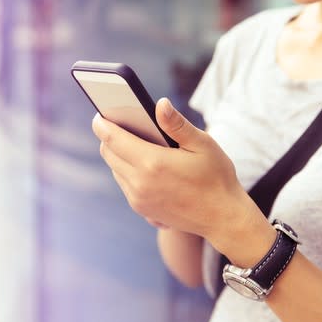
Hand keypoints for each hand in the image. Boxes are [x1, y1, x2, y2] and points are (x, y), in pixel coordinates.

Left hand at [92, 97, 263, 247]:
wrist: (223, 218)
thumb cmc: (217, 177)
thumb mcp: (203, 145)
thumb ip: (177, 124)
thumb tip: (160, 103)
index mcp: (152, 163)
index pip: (113, 139)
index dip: (102, 124)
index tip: (98, 114)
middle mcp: (140, 183)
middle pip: (109, 154)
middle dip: (109, 137)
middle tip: (117, 123)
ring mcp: (139, 199)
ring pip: (115, 169)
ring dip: (118, 154)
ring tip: (130, 140)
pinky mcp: (142, 209)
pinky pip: (124, 184)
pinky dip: (127, 170)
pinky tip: (142, 162)